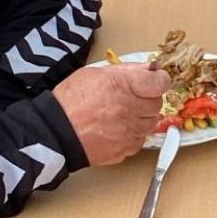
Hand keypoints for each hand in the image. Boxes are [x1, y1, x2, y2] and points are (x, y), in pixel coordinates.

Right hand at [53, 63, 170, 165]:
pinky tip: (117, 129)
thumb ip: (126, 70)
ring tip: (122, 114)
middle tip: (132, 98)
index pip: (161, 82)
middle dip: (148, 99)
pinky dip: (133, 134)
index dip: (158, 80)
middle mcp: (131, 109)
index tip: (153, 81)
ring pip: (151, 123)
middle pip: (158, 103)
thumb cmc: (71, 100)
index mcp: (125, 85)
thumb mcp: (97, 73)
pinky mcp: (125, 149)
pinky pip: (140, 139)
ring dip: (142, 117)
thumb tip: (148, 68)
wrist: (54, 132)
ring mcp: (130, 131)